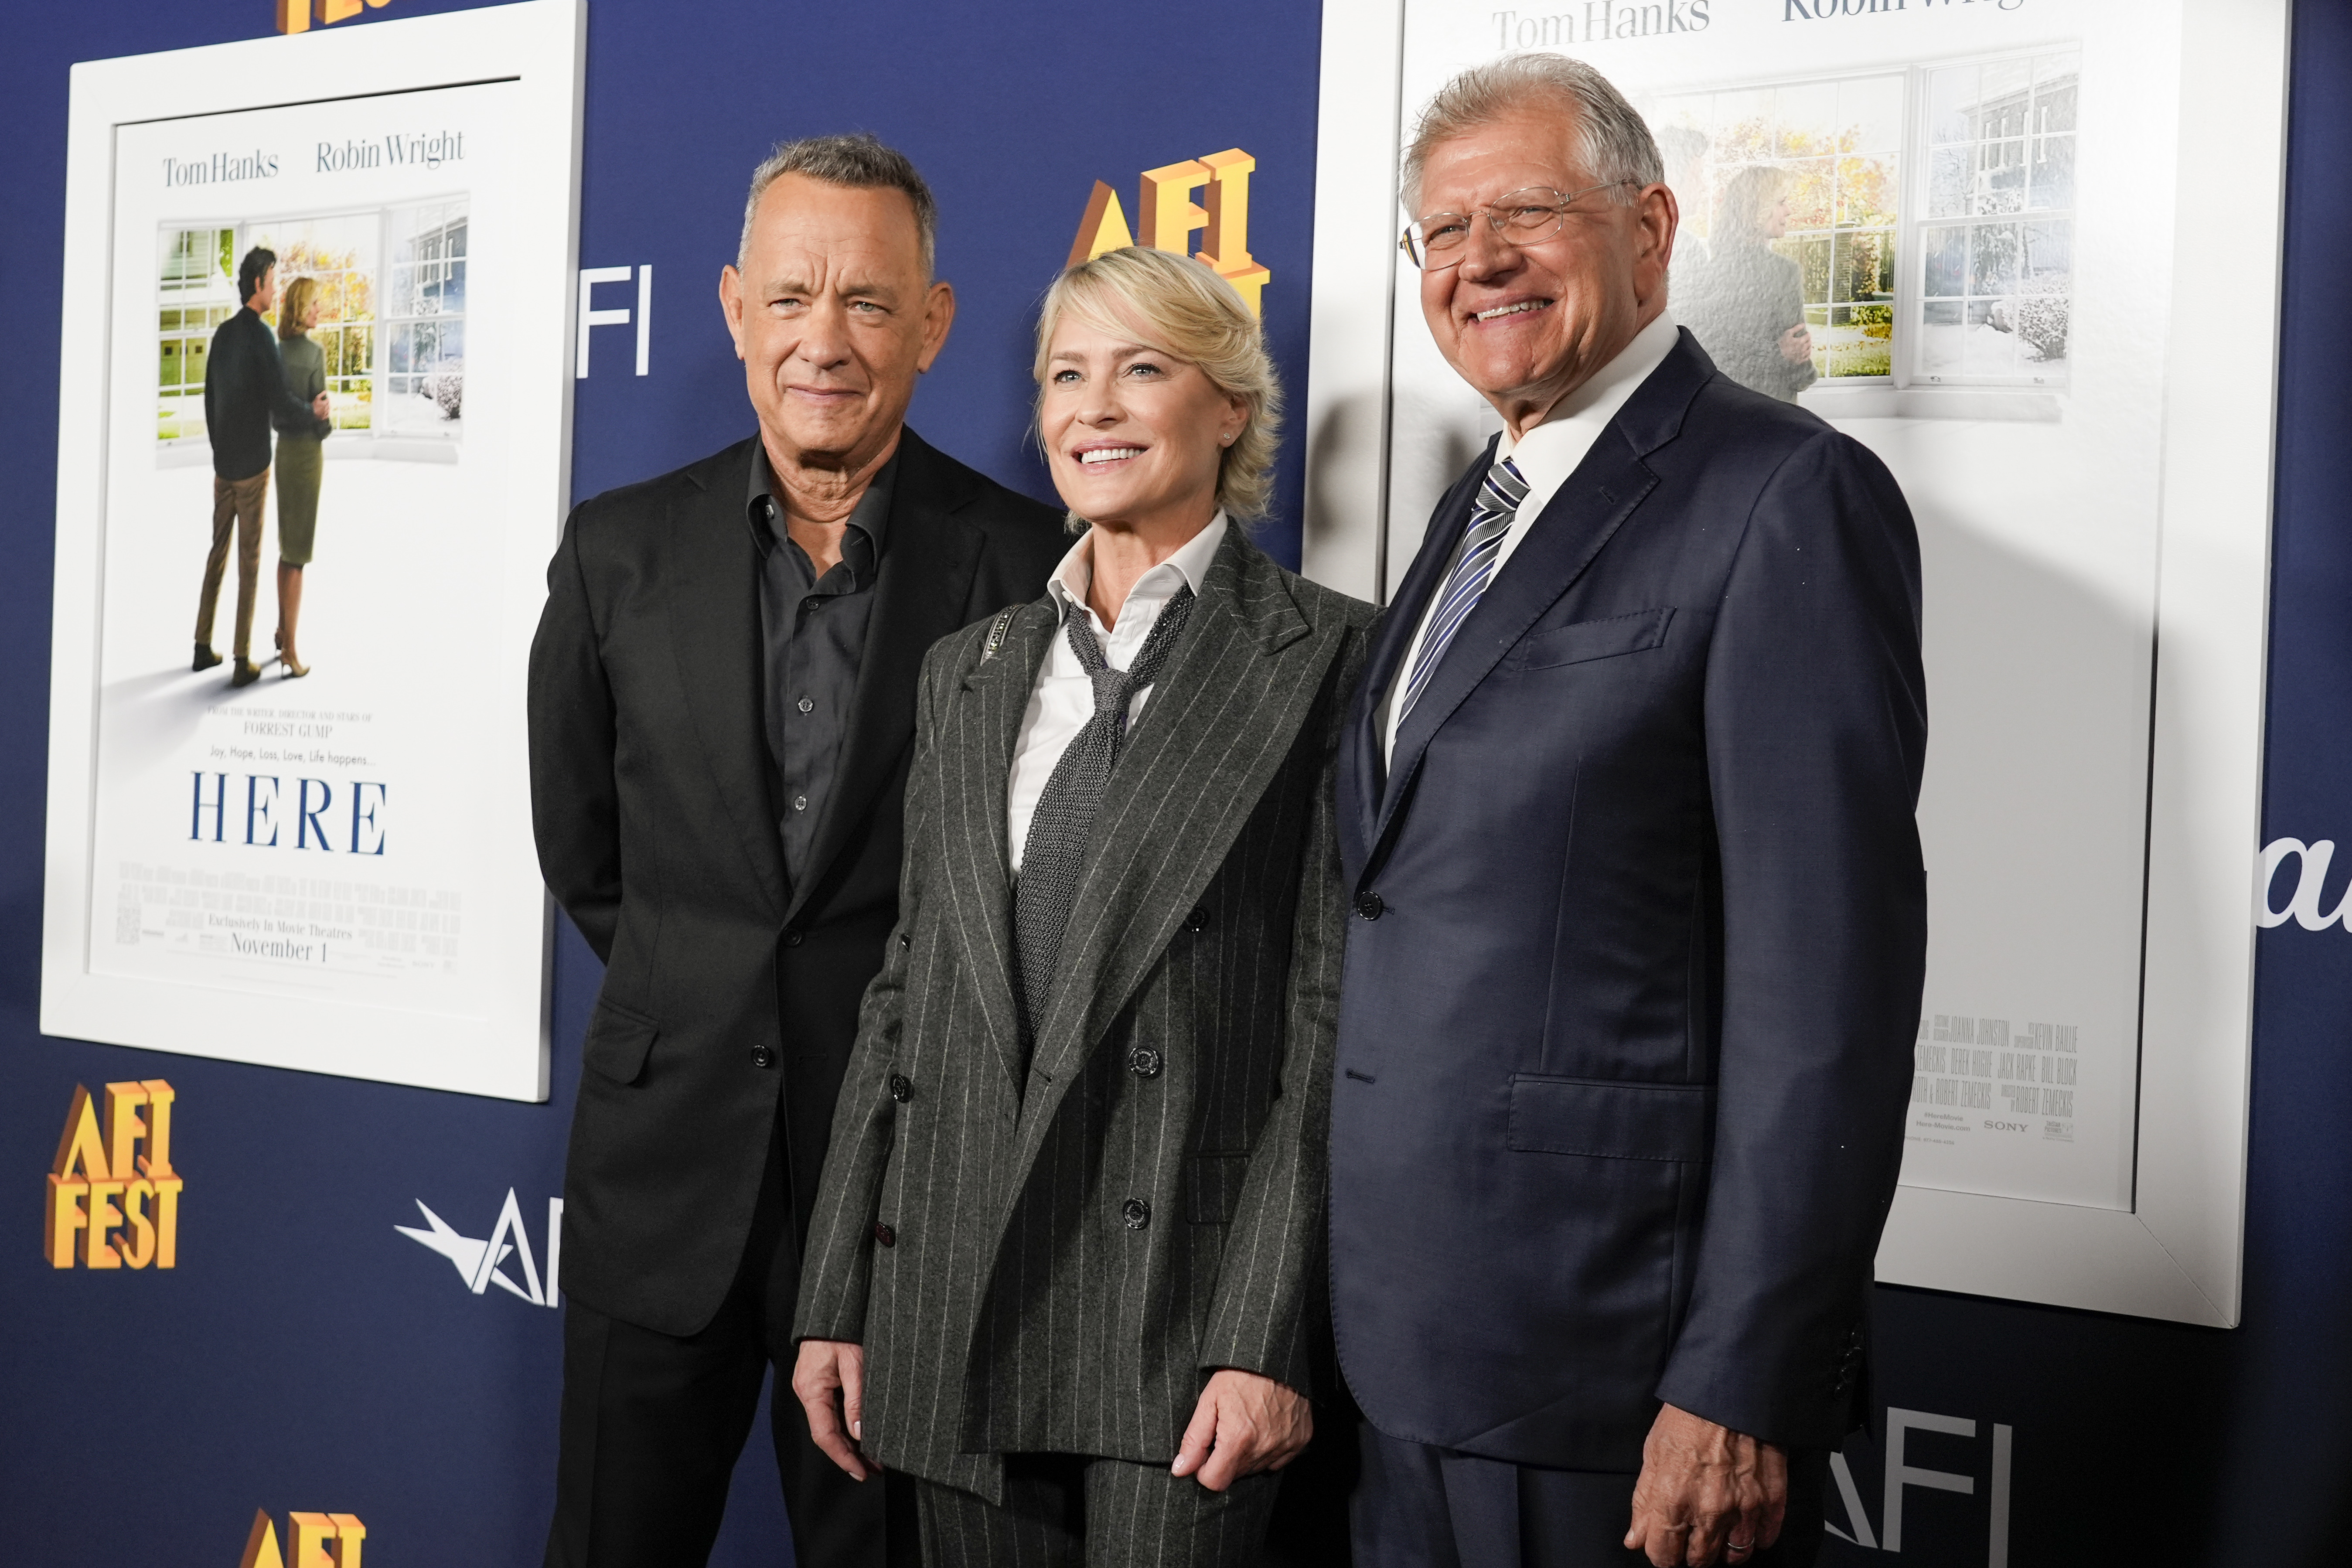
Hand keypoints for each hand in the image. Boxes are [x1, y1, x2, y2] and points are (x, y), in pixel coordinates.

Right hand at [312, 392, 330, 417]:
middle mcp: (326, 409)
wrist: (309, 412)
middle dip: (327, 404)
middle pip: (329, 405)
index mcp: (325, 404)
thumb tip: (325, 391)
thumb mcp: (317, 398)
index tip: (325, 399)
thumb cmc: (313, 405)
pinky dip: (326, 413)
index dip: (326, 399)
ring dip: (327, 408)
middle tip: (324, 403)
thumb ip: (322, 394)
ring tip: (324, 407)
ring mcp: (325, 413)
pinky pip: (327, 415)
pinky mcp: (323, 417)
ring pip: (328, 410)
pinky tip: (324, 412)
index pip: (328, 400)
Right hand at [791, 1338, 872, 1480]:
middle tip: (874, 1470)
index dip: (843, 1458)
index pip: (825, 1435)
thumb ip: (856, 1398)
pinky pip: (831, 1410)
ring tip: (873, 1457)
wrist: (832, 1306)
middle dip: (849, 1455)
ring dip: (850, 1441)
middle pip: (827, 1433)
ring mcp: (812, 1388)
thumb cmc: (843, 1329)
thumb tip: (860, 1433)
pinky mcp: (819, 1382)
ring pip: (829, 1423)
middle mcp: (808, 1393)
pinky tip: (862, 1432)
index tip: (861, 1473)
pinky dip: (846, 1424)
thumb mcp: (855, 1362)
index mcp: (811, 1390)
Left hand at [1171, 1369, 1312, 1491]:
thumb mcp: (1209, 1400)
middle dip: (1224, 1459)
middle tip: (1224, 1430)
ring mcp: (1285, 1445)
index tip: (1204, 1452)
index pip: (1215, 1481)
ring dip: (1245, 1455)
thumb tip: (1180, 1469)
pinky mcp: (1300, 1440)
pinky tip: (1263, 1427)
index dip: (1203, 1470)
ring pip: (1255, 1469)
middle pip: (1235, 1475)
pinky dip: (1267, 1450)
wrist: (1276, 1355)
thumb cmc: (1239, 1373)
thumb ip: (1193, 1439)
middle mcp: (1264, 1448)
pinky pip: (1277, 1460)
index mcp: (1238, 1439)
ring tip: (1245, 1424)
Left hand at [1624, 1403, 1786, 1565]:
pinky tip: (1745, 1523)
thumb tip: (1635, 1538)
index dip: (1661, 1553)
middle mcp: (1709, 1511)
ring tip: (1717, 1532)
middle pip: (1699, 1560)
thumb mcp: (1652, 1454)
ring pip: (1734, 1556)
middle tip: (1690, 1535)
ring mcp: (1743, 1508)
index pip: (1663, 1556)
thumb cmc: (1687, 1417)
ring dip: (1724, 1550)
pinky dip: (1755, 1536)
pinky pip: (1764, 1537)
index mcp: (1673, 1500)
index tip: (1664, 1545)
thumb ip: (1643, 1502)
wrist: (1729, 1391)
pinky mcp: (1770, 1500)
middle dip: (1690, 1554)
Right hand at [1777, 325, 1812, 364]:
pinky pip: (1807, 357)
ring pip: (1809, 350)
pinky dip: (1808, 354)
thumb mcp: (1787, 333)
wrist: (1777, 356)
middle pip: (1809, 343)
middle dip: (1808, 340)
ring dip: (1809, 346)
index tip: (1806, 333)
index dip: (1808, 334)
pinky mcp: (1799, 361)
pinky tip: (1806, 352)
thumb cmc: (1781, 344)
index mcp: (1800, 341)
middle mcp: (1803, 349)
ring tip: (1806, 345)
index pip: (1808, 336)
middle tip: (1806, 338)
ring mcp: (1801, 355)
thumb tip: (1803, 324)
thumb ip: (1796, 328)